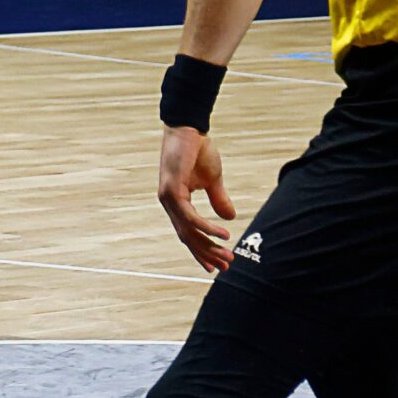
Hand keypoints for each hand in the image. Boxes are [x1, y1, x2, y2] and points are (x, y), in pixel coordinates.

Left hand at [157, 126, 235, 273]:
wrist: (189, 130)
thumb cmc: (198, 151)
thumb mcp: (213, 180)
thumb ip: (219, 199)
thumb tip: (229, 218)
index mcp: (176, 202)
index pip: (187, 232)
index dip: (201, 249)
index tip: (215, 266)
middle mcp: (169, 202)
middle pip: (187, 236)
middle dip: (206, 253)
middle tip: (225, 267)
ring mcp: (168, 197)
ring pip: (188, 230)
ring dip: (209, 245)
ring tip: (227, 256)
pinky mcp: (172, 190)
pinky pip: (189, 216)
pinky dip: (206, 227)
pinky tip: (223, 235)